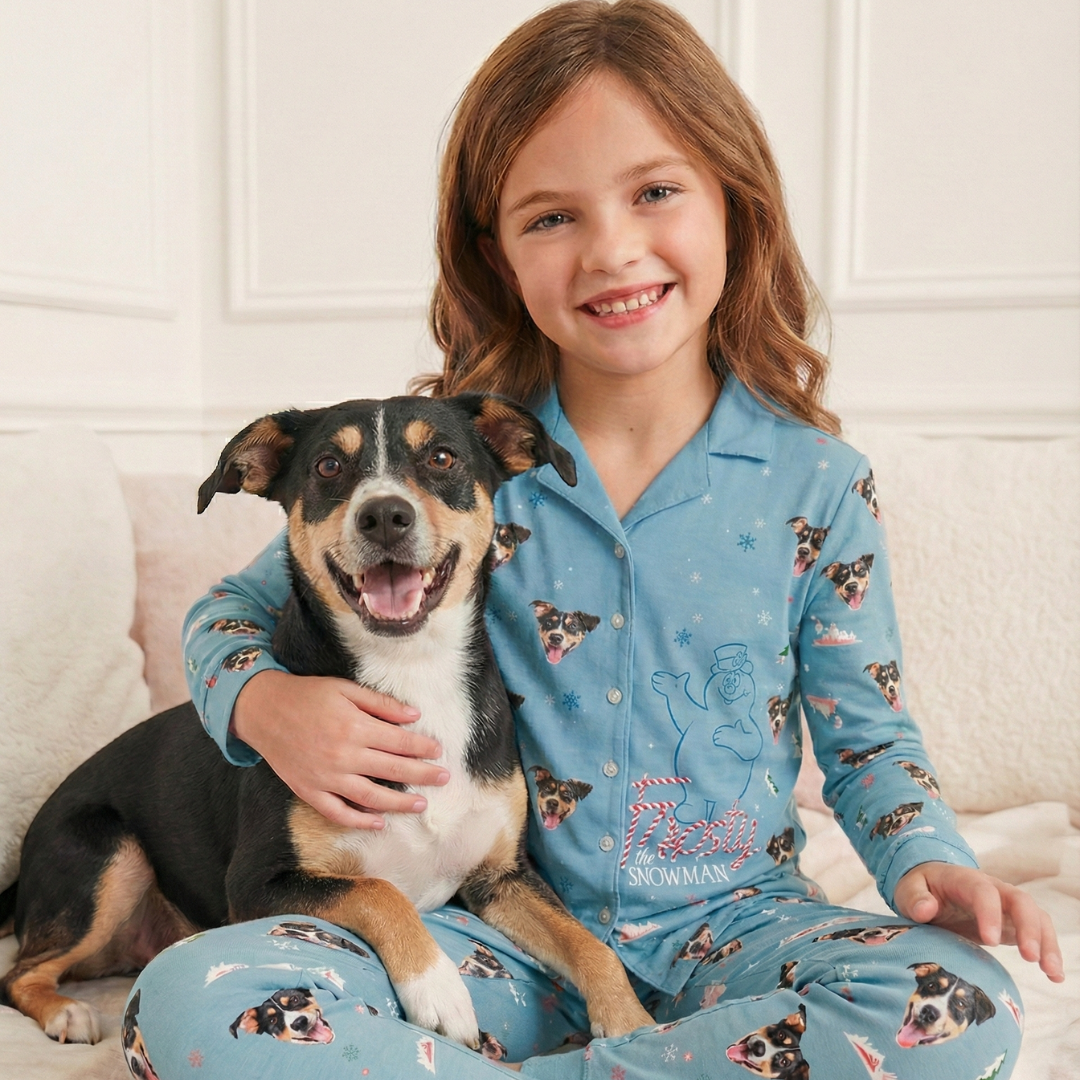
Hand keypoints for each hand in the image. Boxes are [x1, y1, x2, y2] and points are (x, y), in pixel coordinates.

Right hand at [232, 669, 448, 830]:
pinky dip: (360, 821)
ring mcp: (326, 777)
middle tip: (444, 779)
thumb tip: (415, 715)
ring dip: (399, 803)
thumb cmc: (306, 695)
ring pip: (371, 797)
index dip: (422, 748)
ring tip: (421, 806)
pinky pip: (338, 813)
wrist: (263, 710)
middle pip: (392, 770)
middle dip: (422, 775)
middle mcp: (343, 755)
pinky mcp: (310, 791)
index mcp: (354, 727)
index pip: (399, 742)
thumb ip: (380, 703)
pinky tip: (379, 822)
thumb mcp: (345, 689)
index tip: (439, 752)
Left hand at [895, 862, 1063, 981]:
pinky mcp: (1012, 924)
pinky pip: (1037, 933)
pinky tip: (1055, 977)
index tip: (990, 940)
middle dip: (1029, 927)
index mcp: (964, 879)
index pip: (983, 891)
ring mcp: (1005, 906)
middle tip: (1030, 957)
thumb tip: (926, 910)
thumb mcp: (908, 889)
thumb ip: (914, 898)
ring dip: (1046, 943)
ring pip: (1036, 917)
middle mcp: (992, 889)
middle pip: (1020, 901)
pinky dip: (1048, 952)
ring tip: (1051, 972)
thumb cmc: (919, 888)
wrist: (930, 886)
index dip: (989, 913)